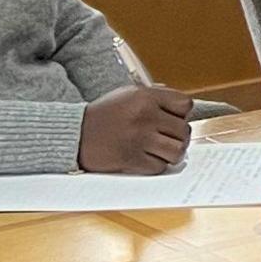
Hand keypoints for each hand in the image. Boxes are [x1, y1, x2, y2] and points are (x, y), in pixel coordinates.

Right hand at [79, 84, 194, 173]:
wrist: (75, 133)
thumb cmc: (104, 115)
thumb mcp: (129, 94)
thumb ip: (157, 97)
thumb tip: (184, 108)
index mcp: (145, 97)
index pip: (186, 105)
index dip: (181, 114)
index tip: (172, 119)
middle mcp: (144, 116)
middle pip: (184, 131)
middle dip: (178, 136)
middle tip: (165, 138)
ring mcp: (139, 139)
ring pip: (177, 151)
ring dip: (171, 153)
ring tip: (160, 150)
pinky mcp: (131, 159)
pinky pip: (160, 166)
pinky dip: (155, 165)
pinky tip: (145, 158)